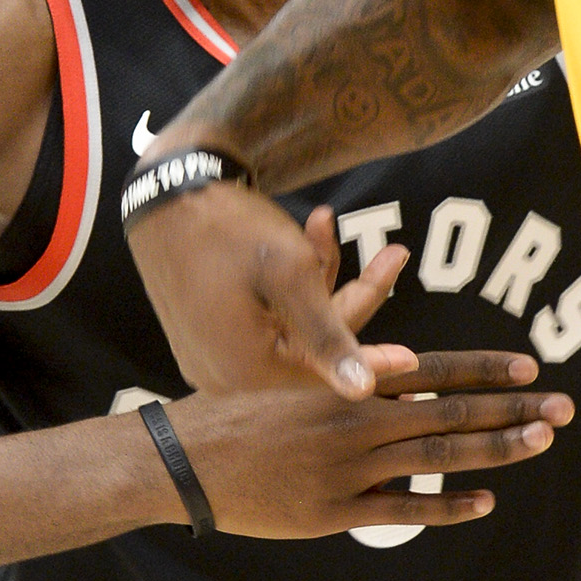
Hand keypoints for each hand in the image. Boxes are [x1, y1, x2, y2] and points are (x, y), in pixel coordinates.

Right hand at [128, 182, 396, 397]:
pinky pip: (263, 317)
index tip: (414, 358)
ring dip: (317, 278)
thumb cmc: (229, 228)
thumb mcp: (291, 278)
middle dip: (351, 296)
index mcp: (244, 370)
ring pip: (290, 325)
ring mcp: (211, 353)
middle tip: (394, 253)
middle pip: (309, 345)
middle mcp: (223, 373)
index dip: (372, 360)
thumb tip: (365, 392)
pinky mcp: (207, 330)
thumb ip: (330, 337)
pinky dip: (286, 284)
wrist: (166, 189)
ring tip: (324, 222)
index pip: (323, 373)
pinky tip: (303, 234)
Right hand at [152, 350, 565, 536]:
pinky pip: (400, 509)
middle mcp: (356, 421)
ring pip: (435, 457)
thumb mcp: (304, 383)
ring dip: (494, 451)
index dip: (484, 370)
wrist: (182, 460)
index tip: (531, 367)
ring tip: (541, 442)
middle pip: (450, 413)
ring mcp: (346, 469)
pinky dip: (446, 506)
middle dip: (512, 410)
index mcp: (350, 386)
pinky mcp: (331, 512)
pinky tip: (485, 502)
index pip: (433, 370)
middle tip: (565, 408)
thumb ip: (361, 380)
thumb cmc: (244, 417)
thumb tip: (410, 368)